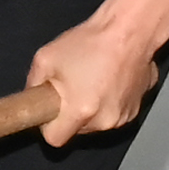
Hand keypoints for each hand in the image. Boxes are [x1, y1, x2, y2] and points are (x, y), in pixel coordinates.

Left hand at [26, 0, 168, 142]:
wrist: (130, 29)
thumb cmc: (90, 41)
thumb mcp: (45, 58)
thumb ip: (33, 84)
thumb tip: (31, 98)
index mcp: (80, 111)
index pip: (55, 139)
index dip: (48, 126)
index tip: (50, 112)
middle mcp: (105, 121)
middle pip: (77, 130)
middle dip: (71, 114)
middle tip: (72, 86)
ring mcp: (124, 116)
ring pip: (97, 123)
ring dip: (91, 108)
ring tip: (92, 79)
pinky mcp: (137, 109)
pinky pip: (115, 112)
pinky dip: (110, 101)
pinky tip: (109, 79)